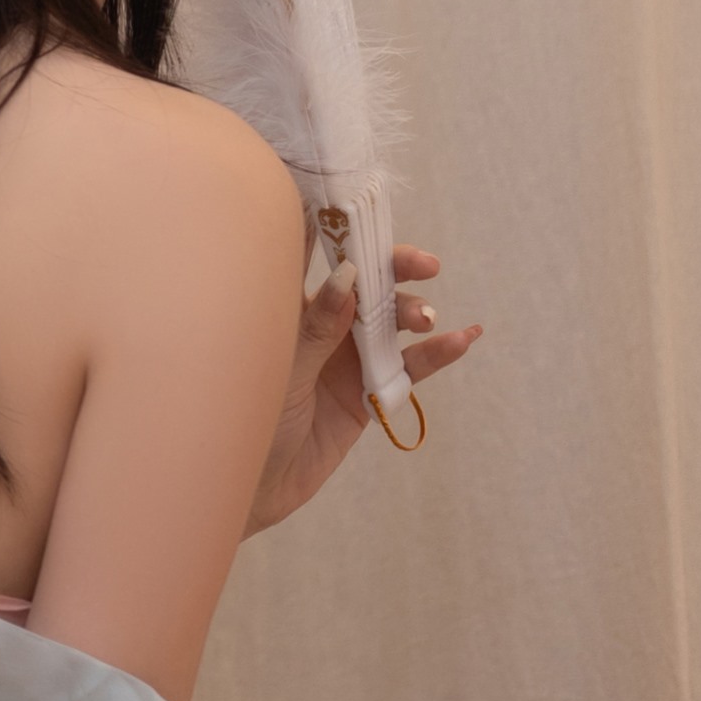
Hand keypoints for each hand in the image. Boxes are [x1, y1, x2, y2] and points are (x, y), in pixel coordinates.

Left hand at [244, 245, 482, 530]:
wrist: (243, 488)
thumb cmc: (238, 419)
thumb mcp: (278, 371)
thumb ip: (316, 329)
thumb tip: (348, 279)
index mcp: (285, 309)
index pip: (316, 256)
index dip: (345, 232)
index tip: (372, 212)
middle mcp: (318, 327)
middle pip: (365, 285)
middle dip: (395, 269)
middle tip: (426, 266)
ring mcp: (343, 359)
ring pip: (388, 323)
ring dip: (412, 312)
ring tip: (425, 318)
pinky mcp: (364, 395)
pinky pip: (404, 368)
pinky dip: (434, 354)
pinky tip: (462, 339)